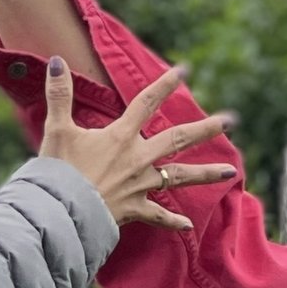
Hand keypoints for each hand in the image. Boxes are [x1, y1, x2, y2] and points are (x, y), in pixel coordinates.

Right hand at [37, 59, 233, 233]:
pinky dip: (173, 222)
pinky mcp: (134, 209)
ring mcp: (139, 185)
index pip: (147, 103)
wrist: (60, 212)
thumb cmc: (58, 171)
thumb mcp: (56, 129)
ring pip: (179, 177)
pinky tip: (189, 225)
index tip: (184, 70)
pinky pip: (158, 217)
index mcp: (121, 136)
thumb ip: (59, 95)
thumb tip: (56, 61)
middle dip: (206, 129)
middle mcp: (138, 158)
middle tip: (231, 121)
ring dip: (205, 174)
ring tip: (230, 171)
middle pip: (178, 139)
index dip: (165, 84)